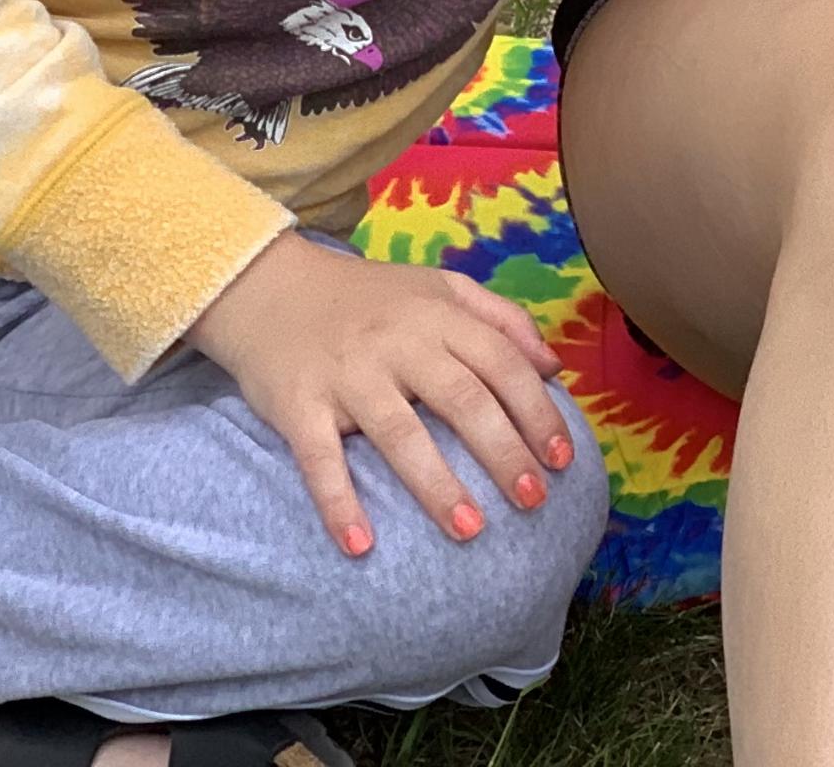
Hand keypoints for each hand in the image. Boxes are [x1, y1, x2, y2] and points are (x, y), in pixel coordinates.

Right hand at [190, 230, 575, 557]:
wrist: (270, 289)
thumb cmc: (371, 298)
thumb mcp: (441, 288)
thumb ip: (501, 319)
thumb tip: (553, 367)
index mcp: (439, 316)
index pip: (501, 364)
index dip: (537, 411)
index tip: (563, 458)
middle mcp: (398, 343)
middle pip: (461, 399)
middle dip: (503, 452)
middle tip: (534, 500)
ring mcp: (347, 376)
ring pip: (399, 433)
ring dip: (436, 485)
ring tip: (470, 530)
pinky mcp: (298, 406)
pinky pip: (320, 460)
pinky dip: (338, 502)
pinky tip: (360, 544)